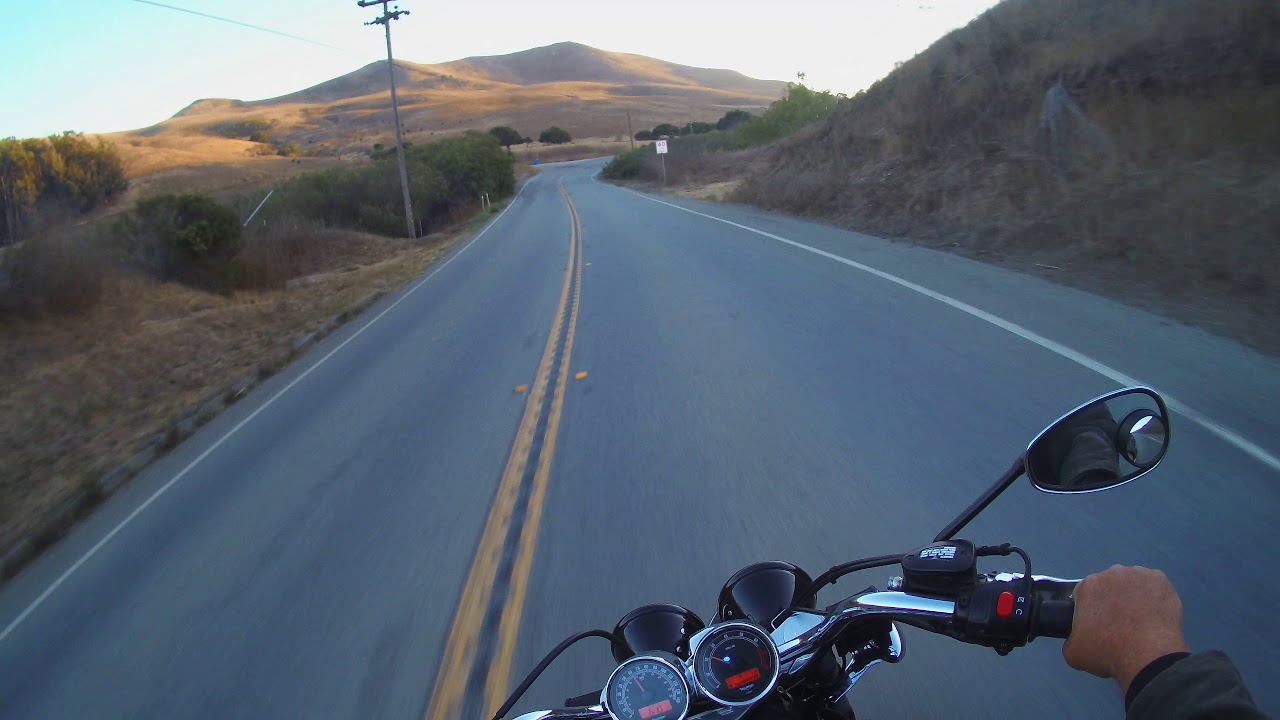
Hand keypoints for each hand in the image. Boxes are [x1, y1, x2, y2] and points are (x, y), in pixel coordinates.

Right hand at [1063, 565, 1189, 693]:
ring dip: (1133, 598)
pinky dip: (1154, 598)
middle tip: (1119, 626)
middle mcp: (1113, 572)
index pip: (1085, 594)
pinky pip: (1154, 587)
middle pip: (1109, 586)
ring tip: (1140, 623)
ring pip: (1132, 585)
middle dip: (1112, 602)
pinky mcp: (1161, 581)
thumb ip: (1071, 638)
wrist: (1148, 658)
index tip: (1098, 627)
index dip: (1091, 611)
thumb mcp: (1073, 652)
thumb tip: (1078, 636)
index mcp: (1089, 585)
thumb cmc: (1108, 652)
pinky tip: (1155, 617)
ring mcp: (1139, 574)